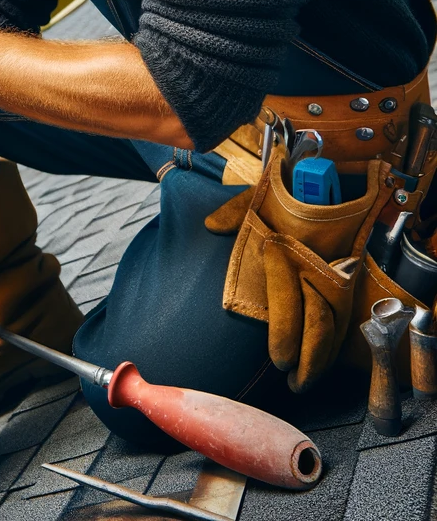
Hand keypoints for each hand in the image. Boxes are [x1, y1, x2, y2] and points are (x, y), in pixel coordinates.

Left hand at [204, 164, 379, 392]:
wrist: (324, 178)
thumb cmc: (285, 192)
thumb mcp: (257, 198)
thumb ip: (235, 213)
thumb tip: (211, 225)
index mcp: (293, 251)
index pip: (291, 300)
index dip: (287, 334)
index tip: (279, 358)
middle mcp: (318, 267)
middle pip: (318, 321)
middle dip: (306, 356)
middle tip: (290, 378)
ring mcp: (336, 275)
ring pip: (336, 324)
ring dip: (322, 357)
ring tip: (303, 380)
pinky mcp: (345, 280)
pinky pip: (344, 317)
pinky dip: (334, 344)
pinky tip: (321, 362)